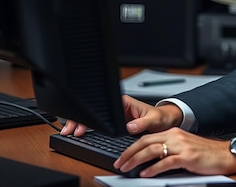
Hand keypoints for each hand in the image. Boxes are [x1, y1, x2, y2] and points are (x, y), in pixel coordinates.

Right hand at [60, 94, 182, 136]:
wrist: (164, 121)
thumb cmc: (160, 117)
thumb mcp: (154, 120)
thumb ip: (142, 123)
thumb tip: (131, 126)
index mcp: (124, 102)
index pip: (103, 105)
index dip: (91, 113)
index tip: (82, 122)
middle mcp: (117, 107)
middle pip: (95, 110)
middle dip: (80, 118)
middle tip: (71, 129)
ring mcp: (115, 115)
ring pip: (94, 117)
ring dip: (81, 123)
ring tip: (70, 131)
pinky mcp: (115, 123)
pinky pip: (99, 124)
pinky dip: (88, 128)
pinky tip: (79, 132)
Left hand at [113, 127, 235, 177]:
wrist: (225, 153)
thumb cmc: (206, 153)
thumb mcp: (184, 147)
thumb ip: (168, 150)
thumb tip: (149, 160)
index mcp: (174, 132)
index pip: (147, 137)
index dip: (131, 147)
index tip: (122, 157)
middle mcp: (176, 136)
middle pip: (146, 142)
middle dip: (129, 153)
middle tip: (119, 163)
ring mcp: (182, 146)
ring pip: (152, 150)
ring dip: (136, 160)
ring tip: (127, 168)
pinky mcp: (188, 157)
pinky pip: (166, 162)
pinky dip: (153, 168)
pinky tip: (145, 174)